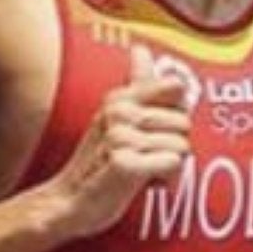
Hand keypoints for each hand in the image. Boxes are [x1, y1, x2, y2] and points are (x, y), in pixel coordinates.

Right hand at [52, 44, 193, 237]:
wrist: (68, 203)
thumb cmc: (97, 164)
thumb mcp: (113, 118)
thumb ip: (136, 85)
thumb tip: (141, 49)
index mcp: (120, 97)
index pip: (175, 87)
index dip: (175, 114)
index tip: (156, 130)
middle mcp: (119, 112)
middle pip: (185, 122)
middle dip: (174, 146)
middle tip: (147, 159)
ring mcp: (121, 138)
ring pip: (182, 146)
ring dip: (170, 165)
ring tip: (144, 171)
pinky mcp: (125, 165)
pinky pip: (173, 165)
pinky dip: (165, 179)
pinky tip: (143, 184)